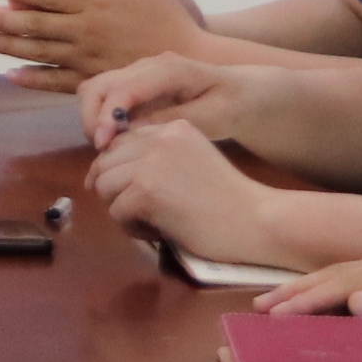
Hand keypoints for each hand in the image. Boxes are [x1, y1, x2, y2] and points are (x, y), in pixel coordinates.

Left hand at [0, 0, 209, 88]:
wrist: (196, 63)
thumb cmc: (175, 19)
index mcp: (99, 4)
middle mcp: (89, 32)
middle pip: (38, 24)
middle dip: (3, 19)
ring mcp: (90, 60)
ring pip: (41, 52)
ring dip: (10, 46)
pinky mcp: (97, 82)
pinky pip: (59, 82)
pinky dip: (34, 78)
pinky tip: (11, 75)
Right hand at [75, 48, 249, 149]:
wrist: (243, 94)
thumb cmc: (232, 106)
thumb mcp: (212, 118)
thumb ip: (172, 120)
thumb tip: (131, 130)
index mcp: (169, 69)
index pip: (124, 88)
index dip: (107, 116)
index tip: (102, 144)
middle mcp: (147, 66)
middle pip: (99, 84)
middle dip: (91, 117)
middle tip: (101, 149)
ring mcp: (138, 73)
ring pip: (96, 90)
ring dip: (93, 118)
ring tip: (107, 148)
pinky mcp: (135, 86)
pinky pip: (106, 99)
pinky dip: (101, 119)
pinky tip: (115, 142)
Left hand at [87, 117, 283, 263]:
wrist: (258, 222)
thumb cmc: (229, 201)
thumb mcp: (192, 162)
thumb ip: (158, 158)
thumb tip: (105, 171)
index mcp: (172, 128)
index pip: (121, 141)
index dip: (118, 169)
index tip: (128, 192)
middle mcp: (159, 138)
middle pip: (105, 161)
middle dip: (114, 190)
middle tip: (139, 212)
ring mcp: (152, 163)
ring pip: (104, 185)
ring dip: (120, 209)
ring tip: (149, 222)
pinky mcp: (147, 191)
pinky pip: (116, 211)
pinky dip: (131, 228)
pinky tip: (158, 233)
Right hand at [261, 243, 361, 318]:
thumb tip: (353, 304)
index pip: (343, 282)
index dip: (306, 299)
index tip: (274, 314)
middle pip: (337, 274)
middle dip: (297, 290)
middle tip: (260, 308)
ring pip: (347, 275)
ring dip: (311, 288)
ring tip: (282, 300)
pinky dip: (337, 290)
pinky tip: (333, 299)